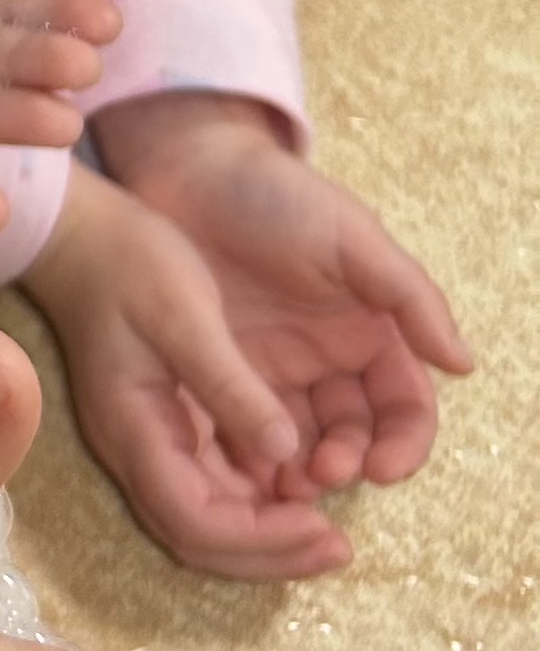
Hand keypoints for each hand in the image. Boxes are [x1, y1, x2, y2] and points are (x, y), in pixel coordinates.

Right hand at [28, 164, 351, 578]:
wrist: (81, 230)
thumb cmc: (129, 262)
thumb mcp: (183, 315)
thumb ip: (230, 385)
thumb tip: (285, 452)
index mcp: (134, 428)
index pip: (197, 521)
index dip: (263, 540)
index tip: (326, 529)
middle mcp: (137, 449)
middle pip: (201, 537)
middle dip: (272, 551)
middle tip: (338, 546)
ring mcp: (147, 438)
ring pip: (208, 517)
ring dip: (268, 529)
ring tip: (327, 522)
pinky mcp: (164, 421)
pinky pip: (212, 481)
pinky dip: (256, 495)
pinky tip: (297, 476)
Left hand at [97, 92, 471, 500]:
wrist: (188, 169)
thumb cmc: (277, 194)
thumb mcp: (351, 236)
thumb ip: (408, 296)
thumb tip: (462, 364)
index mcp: (371, 333)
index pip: (404, 407)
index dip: (403, 444)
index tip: (382, 468)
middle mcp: (329, 360)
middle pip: (356, 435)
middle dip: (348, 463)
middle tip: (321, 473)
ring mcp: (276, 368)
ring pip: (302, 441)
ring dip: (301, 470)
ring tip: (283, 481)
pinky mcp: (224, 369)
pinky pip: (247, 426)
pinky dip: (253, 455)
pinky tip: (243, 467)